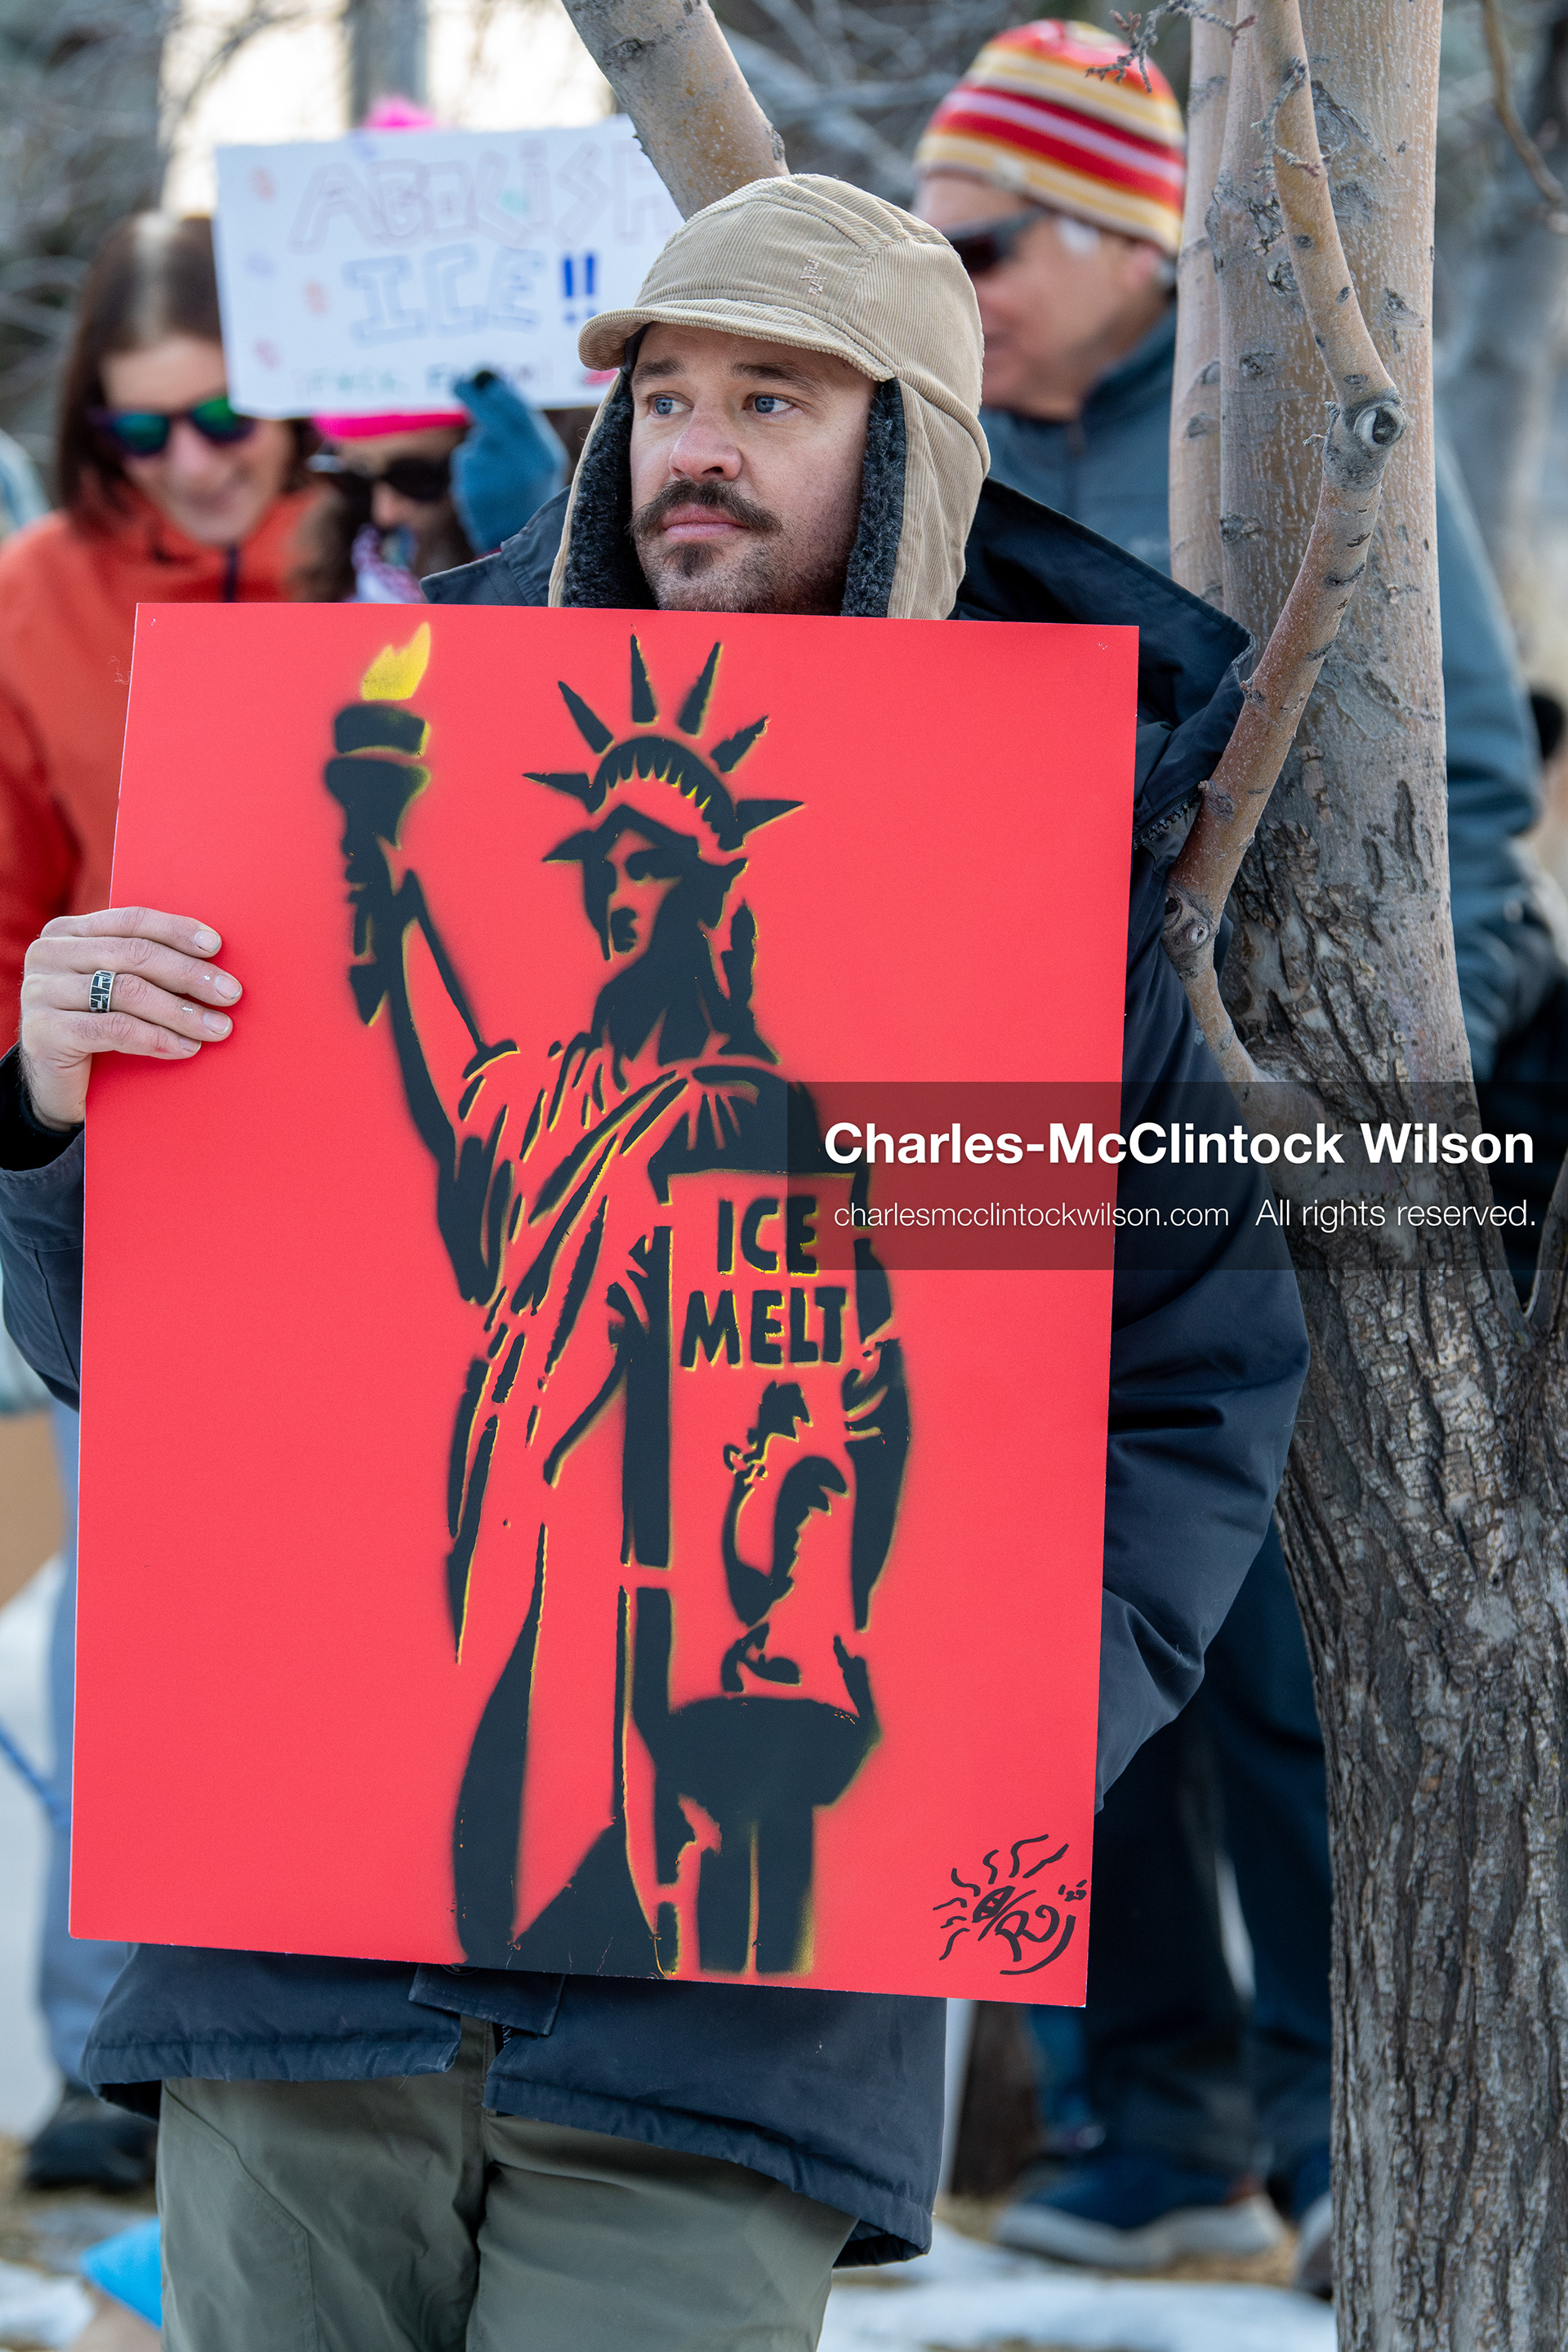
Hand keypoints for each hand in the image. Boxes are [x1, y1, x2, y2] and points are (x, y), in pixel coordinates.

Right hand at [18, 908, 241, 1128]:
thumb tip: (212, 958)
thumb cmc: (97, 1028)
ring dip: (180, 1011)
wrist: (56, 1085)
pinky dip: (156, 1038)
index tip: (216, 946)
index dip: (176, 931)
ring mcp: (41, 991)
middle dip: (188, 974)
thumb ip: (143, 966)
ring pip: (127, 991)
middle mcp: (49, 954)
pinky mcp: (44, 1031)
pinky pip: (114, 1029)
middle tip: (230, 993)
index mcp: (68, 932)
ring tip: (217, 1027)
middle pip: (133, 955)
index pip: (131, 921)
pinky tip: (185, 1048)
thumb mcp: (115, 988)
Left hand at [450, 369, 564, 551]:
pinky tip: (486, 489)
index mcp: (544, 454)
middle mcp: (522, 462)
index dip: (499, 390)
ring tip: (497, 477)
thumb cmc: (532, 497)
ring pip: (477, 442)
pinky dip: (471, 470)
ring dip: (480, 450)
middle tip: (458, 380)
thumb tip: (491, 386)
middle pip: (490, 415)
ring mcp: (496, 475)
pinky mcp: (473, 487)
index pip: (518, 409)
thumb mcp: (541, 462)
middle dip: (473, 395)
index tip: (486, 379)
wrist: (527, 550)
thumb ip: (523, 430)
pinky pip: (466, 462)